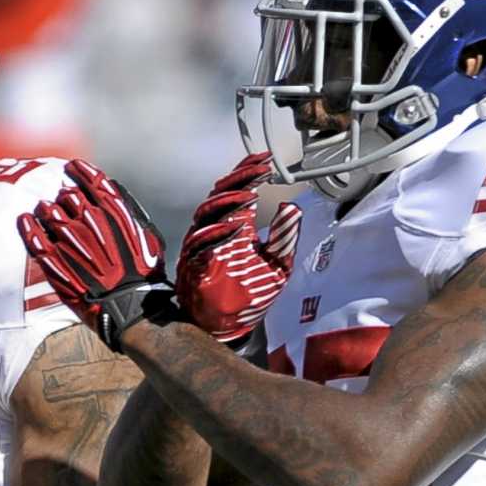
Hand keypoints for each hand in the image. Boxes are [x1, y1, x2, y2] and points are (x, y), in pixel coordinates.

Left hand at [17, 160, 170, 350]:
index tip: (71, 167)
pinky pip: (34, 236)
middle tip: (61, 198)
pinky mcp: (55, 261)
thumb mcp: (147, 237)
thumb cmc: (143, 275)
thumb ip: (129, 214)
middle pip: (68, 195)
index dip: (79, 171)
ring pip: (49, 211)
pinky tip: (24, 220)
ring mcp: (70, 240)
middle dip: (63, 194)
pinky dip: (27, 226)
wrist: (129, 306)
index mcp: (114, 212)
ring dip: (45, 208)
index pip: (92, 180)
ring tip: (43, 209)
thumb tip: (115, 197)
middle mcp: (90, 220)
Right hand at [174, 151, 302, 343]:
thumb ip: (284, 237)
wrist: (229, 325)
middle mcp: (216, 230)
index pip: (238, 189)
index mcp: (235, 225)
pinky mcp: (195, 264)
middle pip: (221, 193)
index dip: (249, 170)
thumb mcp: (278, 264)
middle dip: (240, 179)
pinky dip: (218, 233)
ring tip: (249, 195)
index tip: (266, 159)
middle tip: (260, 171)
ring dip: (228, 202)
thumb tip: (290, 206)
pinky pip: (201, 243)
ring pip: (207, 212)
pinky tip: (238, 228)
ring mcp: (203, 245)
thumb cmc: (251, 294)